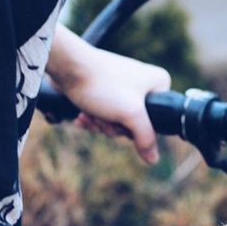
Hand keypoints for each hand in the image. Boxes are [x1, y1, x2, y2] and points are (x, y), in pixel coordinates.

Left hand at [60, 48, 170, 163]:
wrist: (68, 66)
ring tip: (90, 114)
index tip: (123, 122)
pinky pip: (105, 113)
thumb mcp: (131, 114)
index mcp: (158, 83)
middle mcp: (143, 83)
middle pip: (134, 123)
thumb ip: (146, 138)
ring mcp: (123, 86)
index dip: (138, 129)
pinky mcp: (105, 89)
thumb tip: (153, 159)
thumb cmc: (102, 85)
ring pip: (117, 120)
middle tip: (103, 117)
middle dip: (114, 126)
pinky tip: (82, 116)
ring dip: (101, 123)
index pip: (158, 120)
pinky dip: (93, 117)